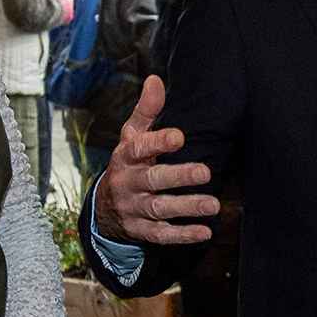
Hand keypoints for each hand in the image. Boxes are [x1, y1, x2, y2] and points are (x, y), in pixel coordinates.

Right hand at [93, 75, 218, 244]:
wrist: (103, 207)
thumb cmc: (127, 164)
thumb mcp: (131, 137)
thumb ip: (146, 111)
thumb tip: (155, 80)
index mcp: (125, 158)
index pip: (139, 148)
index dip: (158, 142)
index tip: (179, 137)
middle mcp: (128, 183)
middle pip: (152, 180)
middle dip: (178, 177)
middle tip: (205, 172)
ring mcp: (133, 209)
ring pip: (159, 209)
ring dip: (186, 207)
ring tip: (212, 204)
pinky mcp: (141, 231)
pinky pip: (161, 235)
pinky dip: (182, 235)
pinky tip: (204, 232)